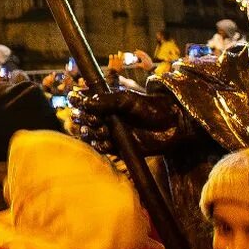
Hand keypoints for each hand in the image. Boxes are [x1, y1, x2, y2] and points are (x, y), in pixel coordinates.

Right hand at [68, 87, 195, 155]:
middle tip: (96, 119)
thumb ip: (105, 101)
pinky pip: (102, 149)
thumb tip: (84, 103)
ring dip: (92, 133)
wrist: (171, 124)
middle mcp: (105, 117)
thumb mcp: (127, 99)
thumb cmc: (150, 106)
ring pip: (90, 135)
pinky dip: (100, 146)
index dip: (77, 103)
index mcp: (105, 103)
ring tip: (105, 130)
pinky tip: (106, 141)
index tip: (78, 102)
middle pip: (82, 119)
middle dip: (84, 119)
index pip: (82, 102)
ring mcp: (111, 133)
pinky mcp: (118, 148)